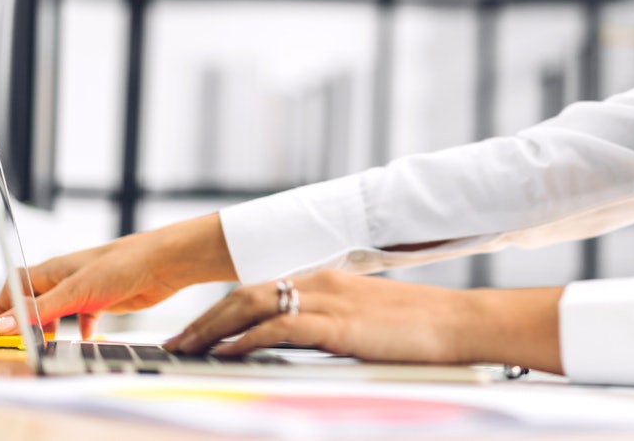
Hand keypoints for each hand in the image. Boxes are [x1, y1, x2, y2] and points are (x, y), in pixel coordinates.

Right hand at [0, 213, 235, 338]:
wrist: (166, 263)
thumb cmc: (124, 264)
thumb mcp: (76, 292)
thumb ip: (39, 310)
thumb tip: (2, 324)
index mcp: (53, 271)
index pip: (14, 286)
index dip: (2, 308)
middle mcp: (66, 278)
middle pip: (34, 301)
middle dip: (25, 323)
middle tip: (24, 344)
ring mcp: (85, 289)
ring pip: (58, 310)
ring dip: (50, 328)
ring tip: (49, 343)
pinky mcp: (104, 300)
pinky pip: (83, 317)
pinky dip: (80, 329)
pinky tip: (84, 336)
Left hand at [164, 271, 565, 373]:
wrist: (457, 323)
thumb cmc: (420, 329)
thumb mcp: (367, 322)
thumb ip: (333, 326)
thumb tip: (305, 343)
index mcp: (328, 280)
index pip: (262, 289)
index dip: (223, 310)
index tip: (198, 331)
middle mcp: (321, 282)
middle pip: (246, 293)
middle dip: (205, 320)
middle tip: (176, 343)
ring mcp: (328, 301)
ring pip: (252, 305)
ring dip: (213, 329)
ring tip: (186, 349)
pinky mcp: (337, 324)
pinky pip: (279, 327)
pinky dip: (245, 340)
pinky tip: (226, 354)